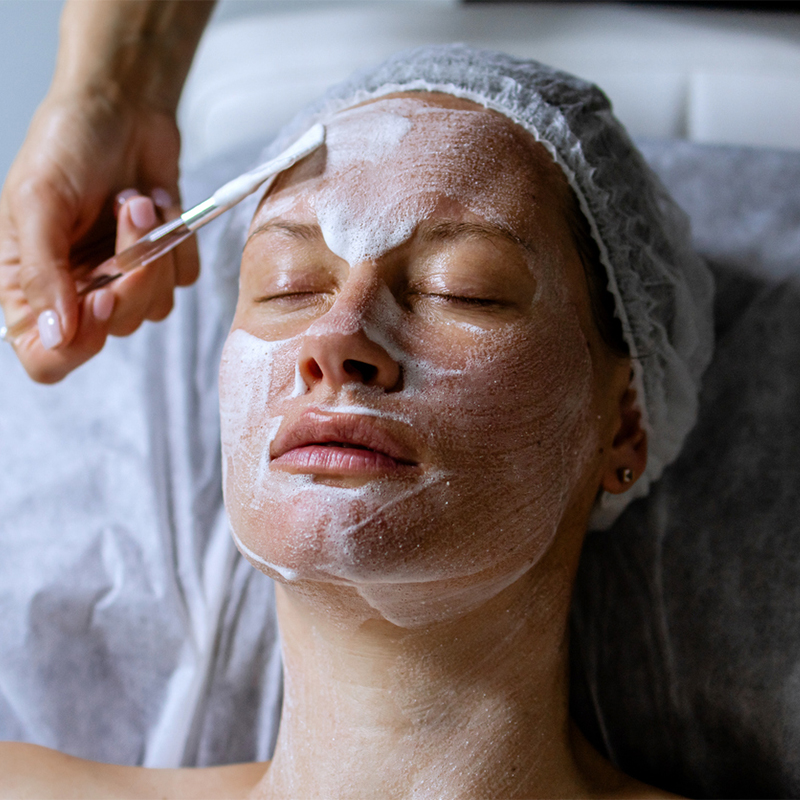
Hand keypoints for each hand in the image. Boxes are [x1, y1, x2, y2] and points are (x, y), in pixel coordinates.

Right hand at [0, 89, 198, 382]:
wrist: (124, 107)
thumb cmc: (68, 144)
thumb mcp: (38, 202)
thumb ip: (43, 274)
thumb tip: (56, 335)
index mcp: (30, 285)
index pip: (48, 358)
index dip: (77, 342)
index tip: (98, 298)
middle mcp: (76, 291)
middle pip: (112, 330)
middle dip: (128, 274)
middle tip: (126, 213)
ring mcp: (122, 280)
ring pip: (155, 309)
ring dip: (153, 250)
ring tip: (136, 200)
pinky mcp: (161, 264)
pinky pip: (182, 279)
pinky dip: (177, 241)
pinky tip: (158, 205)